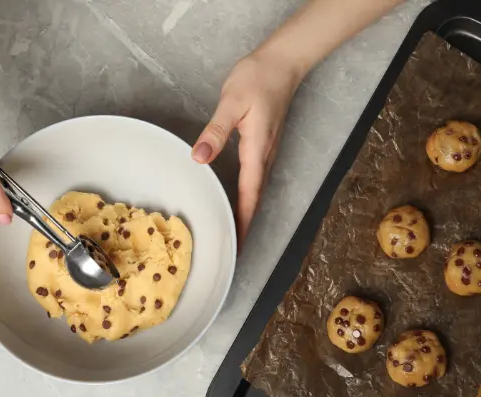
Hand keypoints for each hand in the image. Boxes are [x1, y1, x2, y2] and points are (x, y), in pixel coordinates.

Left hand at [192, 49, 301, 249]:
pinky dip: (246, 196)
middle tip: (232, 249)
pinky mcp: (262, 145)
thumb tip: (199, 158)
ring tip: (232, 232)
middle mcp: (263, 157)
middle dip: (245, 225)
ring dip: (246, 212)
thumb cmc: (256, 80)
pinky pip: (254, 179)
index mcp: (256, 151)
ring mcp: (265, 152)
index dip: (243, 222)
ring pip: (256, 190)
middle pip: (255, 199)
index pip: (249, 195)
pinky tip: (236, 200)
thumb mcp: (231, 103)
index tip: (238, 246)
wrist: (281, 63)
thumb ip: (215, 132)